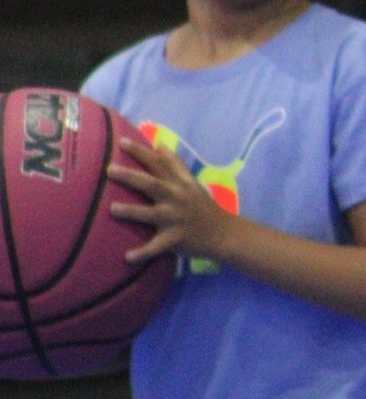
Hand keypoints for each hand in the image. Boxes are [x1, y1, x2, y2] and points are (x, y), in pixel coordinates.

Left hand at [107, 137, 235, 264]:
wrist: (223, 233)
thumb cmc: (202, 206)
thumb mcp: (191, 183)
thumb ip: (174, 164)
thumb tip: (159, 144)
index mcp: (180, 183)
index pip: (159, 163)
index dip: (141, 152)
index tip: (121, 141)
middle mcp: (178, 198)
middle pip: (152, 184)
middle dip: (131, 176)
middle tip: (109, 169)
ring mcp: (177, 218)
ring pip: (151, 214)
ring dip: (132, 211)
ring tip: (112, 208)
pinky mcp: (176, 238)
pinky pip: (157, 246)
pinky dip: (143, 252)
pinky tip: (128, 257)